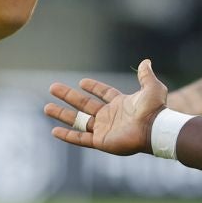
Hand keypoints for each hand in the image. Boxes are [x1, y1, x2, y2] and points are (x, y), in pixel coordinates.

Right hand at [45, 59, 169, 154]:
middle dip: (68, 96)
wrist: (154, 129)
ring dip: (62, 114)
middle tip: (53, 88)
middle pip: (84, 105)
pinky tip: (54, 130)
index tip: (82, 82)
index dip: (94, 87)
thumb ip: (146, 75)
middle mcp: (110, 116)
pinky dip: (67, 135)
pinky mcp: (101, 141)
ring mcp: (104, 129)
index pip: (104, 94)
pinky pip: (80, 138)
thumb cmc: (155, 109)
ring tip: (47, 108)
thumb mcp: (152, 88)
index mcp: (121, 104)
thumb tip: (145, 61)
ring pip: (78, 121)